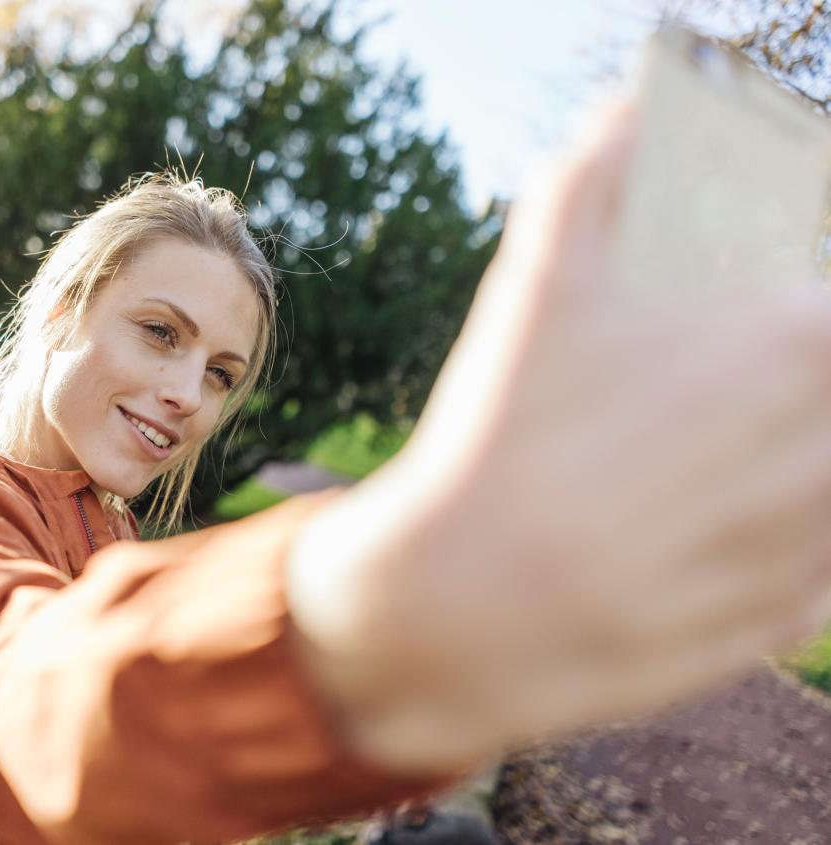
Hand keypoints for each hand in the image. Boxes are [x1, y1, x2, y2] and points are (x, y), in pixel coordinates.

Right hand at [287, 99, 830, 772]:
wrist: (458, 608)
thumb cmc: (500, 437)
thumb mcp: (536, 287)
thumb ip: (591, 177)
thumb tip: (623, 107)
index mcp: (790, 339)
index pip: (826, 312)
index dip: (781, 321)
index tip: (730, 340)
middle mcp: (826, 442)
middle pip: (830, 392)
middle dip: (776, 392)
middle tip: (689, 404)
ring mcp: (814, 541)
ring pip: (830, 480)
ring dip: (785, 465)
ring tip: (686, 467)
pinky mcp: (788, 620)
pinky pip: (821, 566)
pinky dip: (782, 543)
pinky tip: (696, 534)